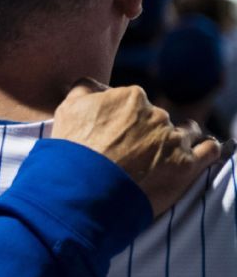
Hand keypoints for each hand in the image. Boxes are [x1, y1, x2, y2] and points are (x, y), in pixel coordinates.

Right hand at [52, 79, 220, 215]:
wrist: (83, 189)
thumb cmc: (72, 150)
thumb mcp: (68, 109)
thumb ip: (85, 89)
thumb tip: (96, 86)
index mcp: (131, 97)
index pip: (134, 102)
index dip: (124, 118)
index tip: (116, 135)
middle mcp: (156, 114)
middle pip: (157, 118)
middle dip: (147, 132)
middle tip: (131, 153)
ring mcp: (173, 140)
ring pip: (185, 132)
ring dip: (176, 141)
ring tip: (162, 158)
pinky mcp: (186, 165)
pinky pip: (209, 150)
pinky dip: (204, 151)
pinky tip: (194, 156)